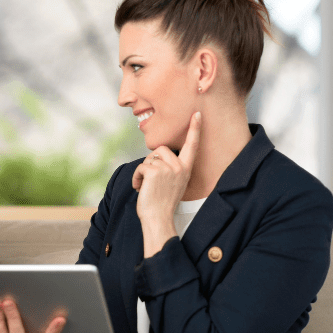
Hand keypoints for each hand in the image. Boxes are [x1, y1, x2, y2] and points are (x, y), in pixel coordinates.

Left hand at [132, 112, 200, 256]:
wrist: (158, 218)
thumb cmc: (162, 203)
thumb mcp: (173, 183)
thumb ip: (170, 168)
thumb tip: (156, 156)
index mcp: (186, 169)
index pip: (192, 146)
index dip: (194, 129)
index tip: (196, 114)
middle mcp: (180, 167)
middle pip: (161, 149)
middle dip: (152, 161)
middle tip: (150, 179)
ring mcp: (168, 169)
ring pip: (149, 158)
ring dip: (143, 172)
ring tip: (146, 187)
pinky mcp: (155, 171)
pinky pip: (141, 166)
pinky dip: (136, 177)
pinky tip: (139, 188)